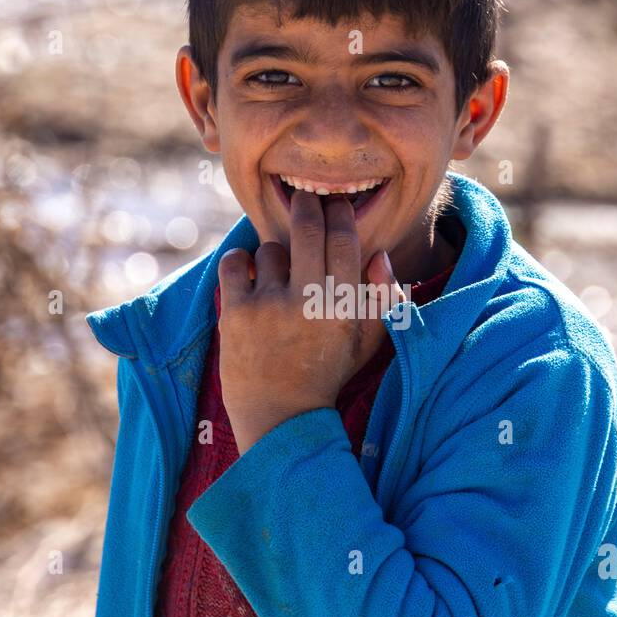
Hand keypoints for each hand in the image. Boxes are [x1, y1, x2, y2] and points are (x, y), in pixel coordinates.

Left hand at [218, 189, 405, 453]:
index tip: (336, 204)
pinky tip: (248, 270)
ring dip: (275, 252)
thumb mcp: (366, 342)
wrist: (280, 418)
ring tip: (279, 273)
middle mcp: (306, 301)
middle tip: (306, 199)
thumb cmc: (327, 376)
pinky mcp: (235, 314)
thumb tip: (379, 254)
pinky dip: (239, 260)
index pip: (343, 240)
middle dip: (307, 205)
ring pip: (270, 248)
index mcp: (342, 306)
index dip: (339, 214)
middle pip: (307, 229)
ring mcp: (268, 306)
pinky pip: (234, 263)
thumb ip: (382, 299)